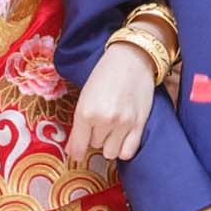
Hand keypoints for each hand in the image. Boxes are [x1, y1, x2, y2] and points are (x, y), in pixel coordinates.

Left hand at [70, 36, 159, 162]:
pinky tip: (122, 136)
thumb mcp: (85, 96)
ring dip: (110, 143)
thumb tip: (71, 150)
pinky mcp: (139, 125)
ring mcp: (123, 124)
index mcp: (85, 112)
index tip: (77, 151)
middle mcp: (104, 120)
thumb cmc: (105, 74)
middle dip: (95, 137)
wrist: (132, 58)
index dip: (76, 151)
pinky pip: (128, 152)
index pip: (78, 146)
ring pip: (111, 152)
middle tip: (99, 122)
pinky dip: (123, 148)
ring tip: (112, 128)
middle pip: (95, 146)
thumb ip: (78, 124)